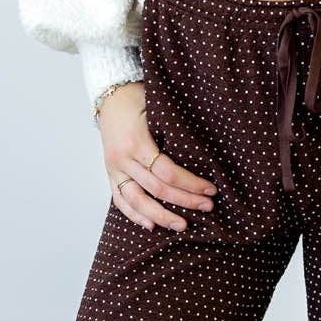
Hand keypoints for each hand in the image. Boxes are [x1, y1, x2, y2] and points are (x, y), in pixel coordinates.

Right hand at [97, 83, 217, 232]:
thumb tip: (205, 156)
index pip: (167, 172)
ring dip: (161, 216)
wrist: (111, 95)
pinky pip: (120, 200)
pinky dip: (135, 215)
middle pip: (157, 189)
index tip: (210, 189)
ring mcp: (114, 168)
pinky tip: (151, 225)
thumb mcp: (157, 112)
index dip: (190, 184)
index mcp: (136, 142)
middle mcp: (123, 158)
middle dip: (184, 200)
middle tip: (207, 207)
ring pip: (137, 200)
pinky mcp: (110, 174)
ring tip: (182, 225)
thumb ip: (174, 134)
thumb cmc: (139, 100)